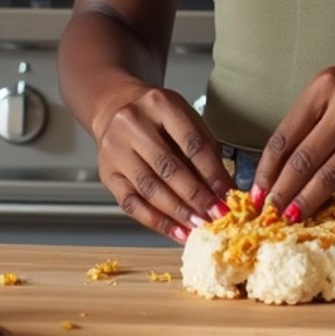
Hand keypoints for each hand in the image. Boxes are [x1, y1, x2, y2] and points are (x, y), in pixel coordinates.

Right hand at [93, 80, 233, 242]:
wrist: (115, 107)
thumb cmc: (157, 116)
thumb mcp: (184, 117)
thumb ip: (203, 148)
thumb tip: (222, 188)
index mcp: (160, 104)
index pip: (191, 143)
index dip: (212, 172)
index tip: (227, 194)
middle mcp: (133, 124)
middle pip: (169, 167)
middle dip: (196, 196)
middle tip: (216, 215)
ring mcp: (116, 149)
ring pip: (150, 189)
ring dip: (178, 212)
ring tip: (199, 226)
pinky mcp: (107, 174)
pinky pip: (133, 204)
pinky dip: (157, 222)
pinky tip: (176, 231)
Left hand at [250, 48, 334, 221]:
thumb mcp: (334, 87)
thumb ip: (308, 119)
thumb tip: (278, 169)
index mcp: (325, 87)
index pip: (284, 137)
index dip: (267, 171)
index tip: (257, 195)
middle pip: (304, 161)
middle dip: (282, 193)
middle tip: (270, 215)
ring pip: (330, 177)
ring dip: (308, 203)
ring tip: (294, 218)